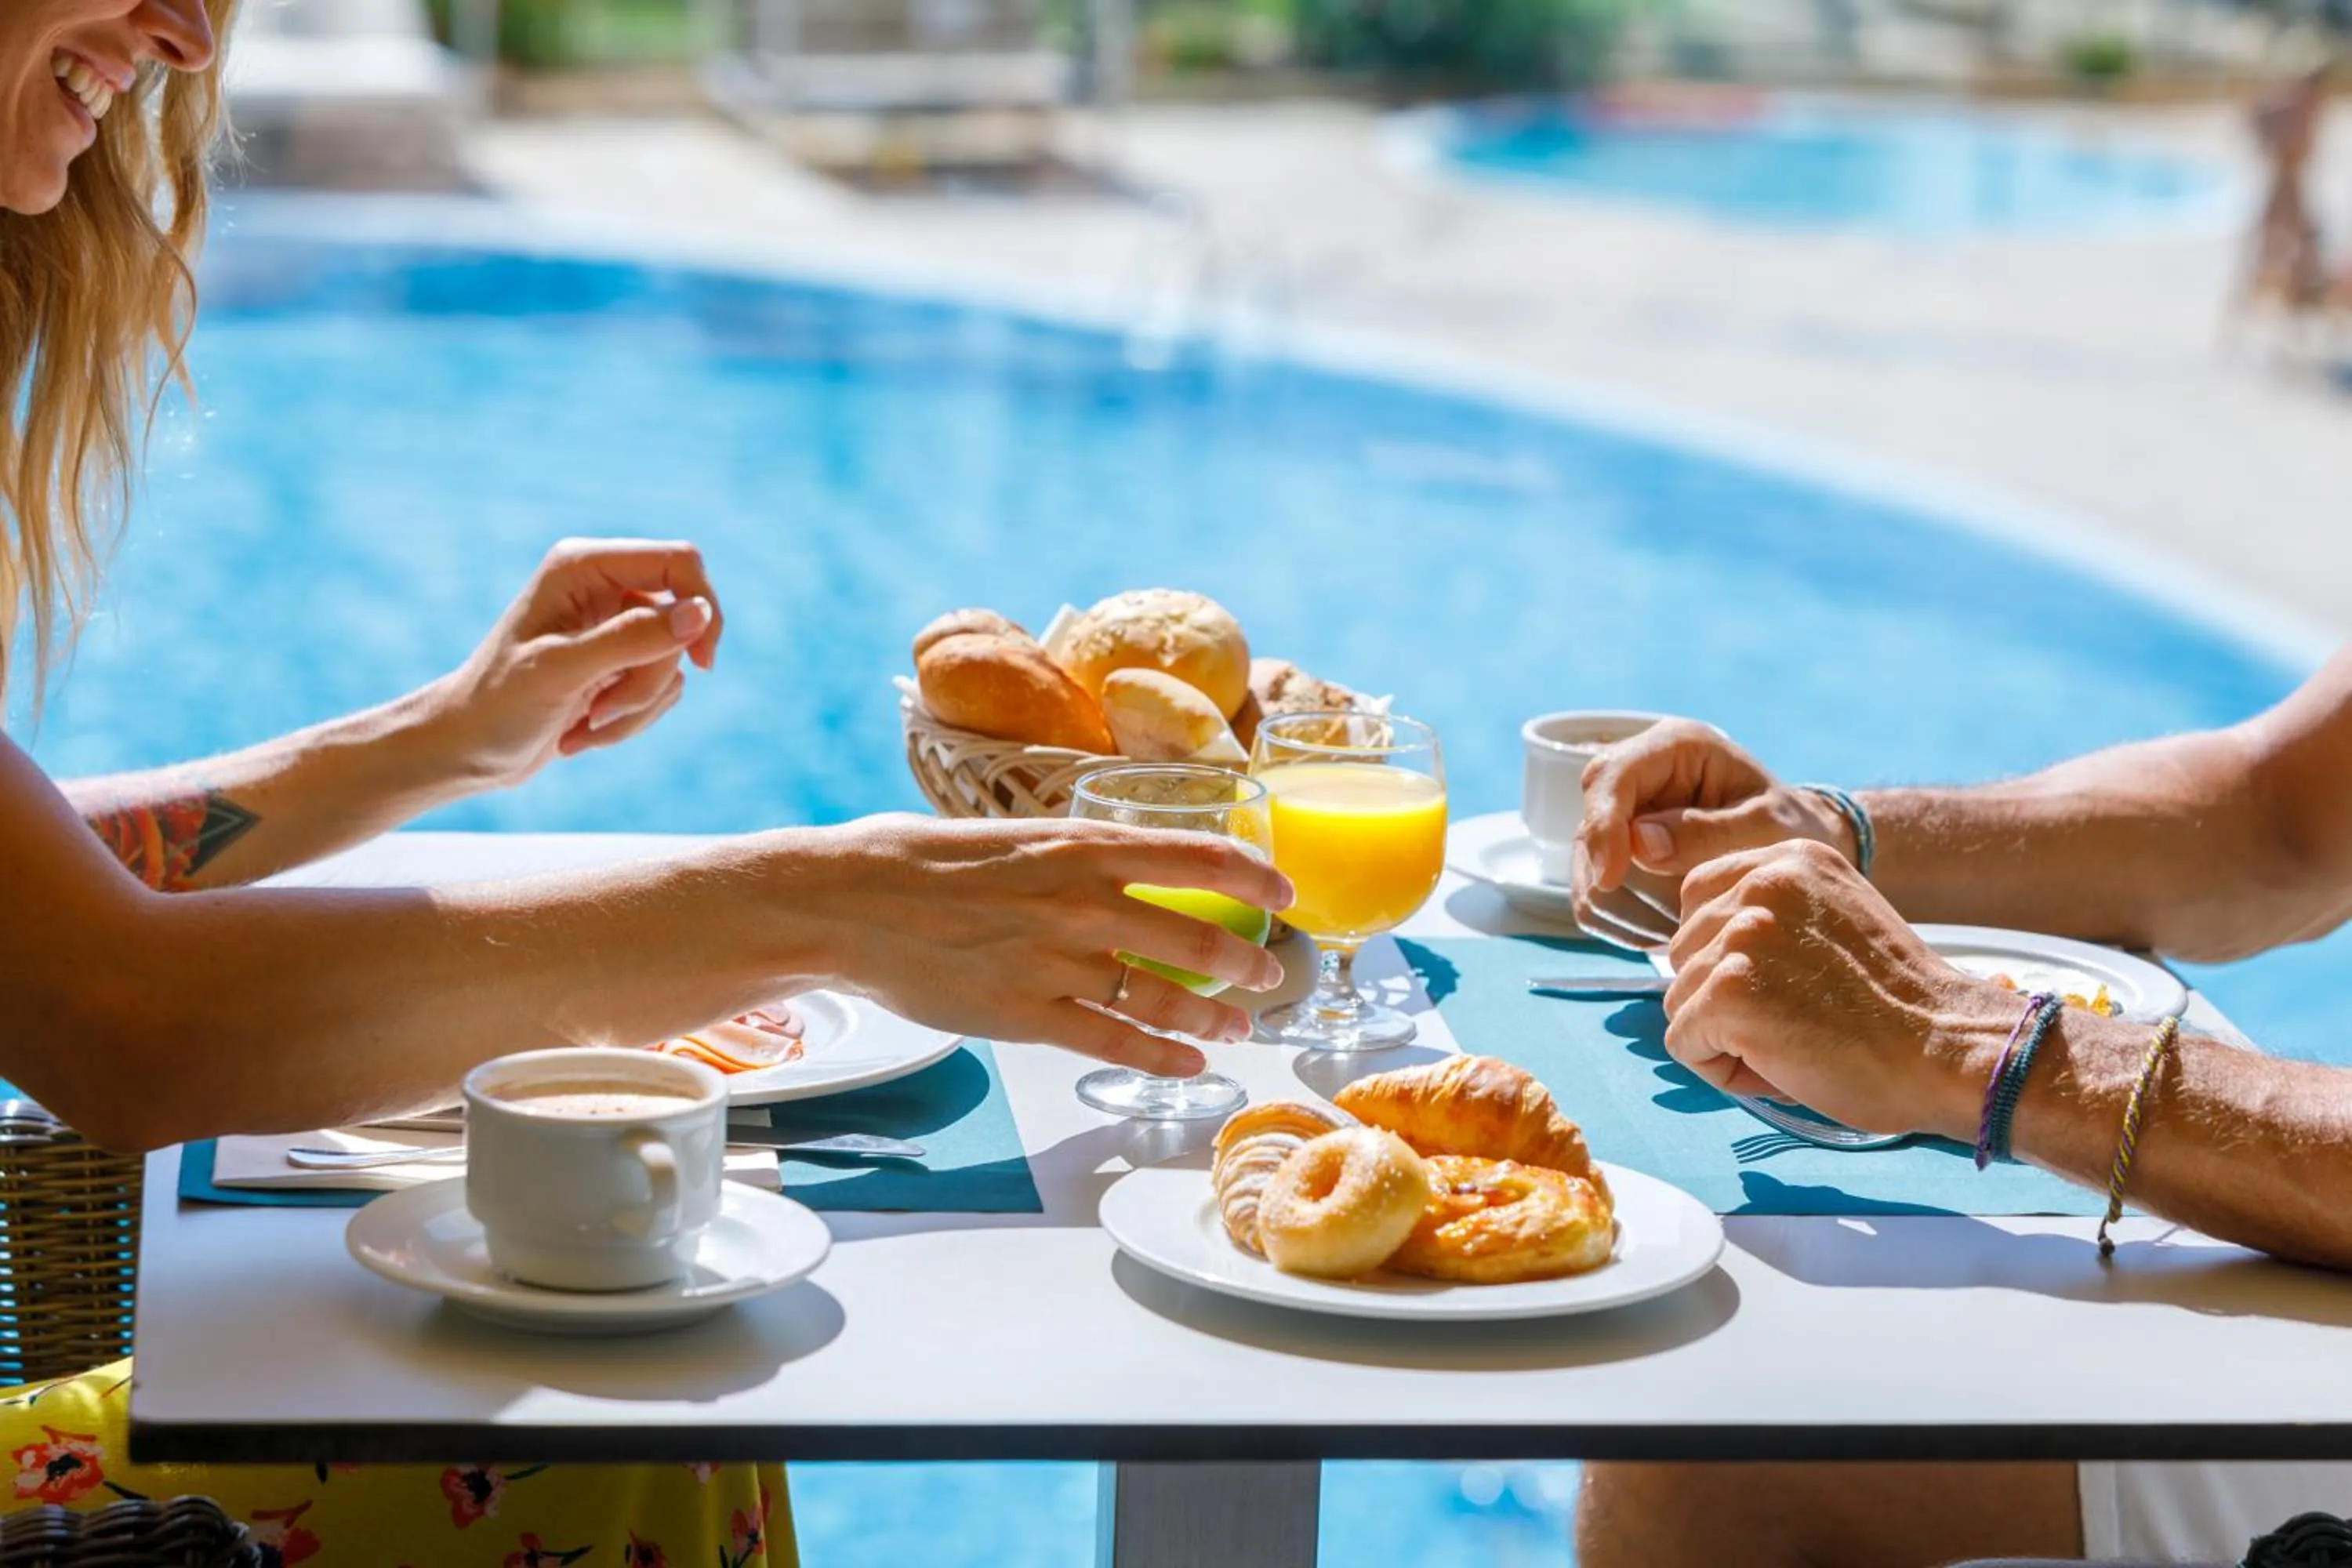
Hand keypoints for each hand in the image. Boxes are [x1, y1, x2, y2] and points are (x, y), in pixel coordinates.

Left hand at [425, 539, 725, 791]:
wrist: (467, 750)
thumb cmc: (498, 704)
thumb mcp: (563, 670)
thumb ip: (632, 638)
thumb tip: (700, 615)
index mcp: (583, 566)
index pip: (678, 561)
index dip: (702, 606)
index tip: (701, 661)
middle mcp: (603, 586)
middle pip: (681, 622)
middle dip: (648, 679)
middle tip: (601, 712)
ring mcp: (614, 626)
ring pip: (674, 661)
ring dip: (636, 706)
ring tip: (583, 725)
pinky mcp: (621, 662)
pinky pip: (664, 688)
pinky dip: (632, 719)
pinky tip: (584, 730)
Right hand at [805, 815, 1294, 1077]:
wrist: (850, 900)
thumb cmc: (919, 859)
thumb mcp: (1012, 835)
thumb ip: (1070, 855)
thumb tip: (1114, 866)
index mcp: (1083, 845)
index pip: (1199, 855)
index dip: (1255, 875)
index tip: (1284, 893)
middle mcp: (1084, 902)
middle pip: (1198, 937)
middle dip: (1246, 964)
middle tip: (1269, 978)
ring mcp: (1057, 963)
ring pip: (1165, 998)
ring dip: (1213, 1017)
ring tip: (1239, 1028)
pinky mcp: (1026, 1016)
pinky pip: (1114, 1043)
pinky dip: (1163, 1058)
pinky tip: (1190, 1065)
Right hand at [1572, 719, 1854, 948]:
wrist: (1796, 846)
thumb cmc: (1793, 828)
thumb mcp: (1767, 828)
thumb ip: (1709, 832)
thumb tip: (1640, 843)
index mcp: (1675, 746)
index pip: (1611, 777)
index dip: (1603, 826)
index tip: (1611, 878)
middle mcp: (1638, 775)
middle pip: (1589, 828)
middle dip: (1622, 882)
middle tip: (1679, 919)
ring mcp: (1622, 817)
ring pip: (1584, 870)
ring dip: (1625, 910)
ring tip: (1682, 927)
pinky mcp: (1615, 854)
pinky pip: (1594, 897)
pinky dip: (1623, 924)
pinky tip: (1666, 930)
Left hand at [1661, 840, 2012, 1137]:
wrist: (1949, 1050)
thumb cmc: (1899, 1005)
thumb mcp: (1834, 921)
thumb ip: (1773, 916)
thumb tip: (1702, 947)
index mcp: (1789, 859)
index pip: (1699, 899)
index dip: (1726, 954)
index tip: (1782, 982)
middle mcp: (1761, 882)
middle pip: (1683, 950)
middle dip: (1722, 996)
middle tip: (1794, 1018)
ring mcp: (1741, 935)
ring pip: (1680, 998)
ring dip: (1724, 1036)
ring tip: (1794, 1041)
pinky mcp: (1729, 991)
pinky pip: (1683, 1042)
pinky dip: (1721, 1068)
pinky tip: (1780, 1065)